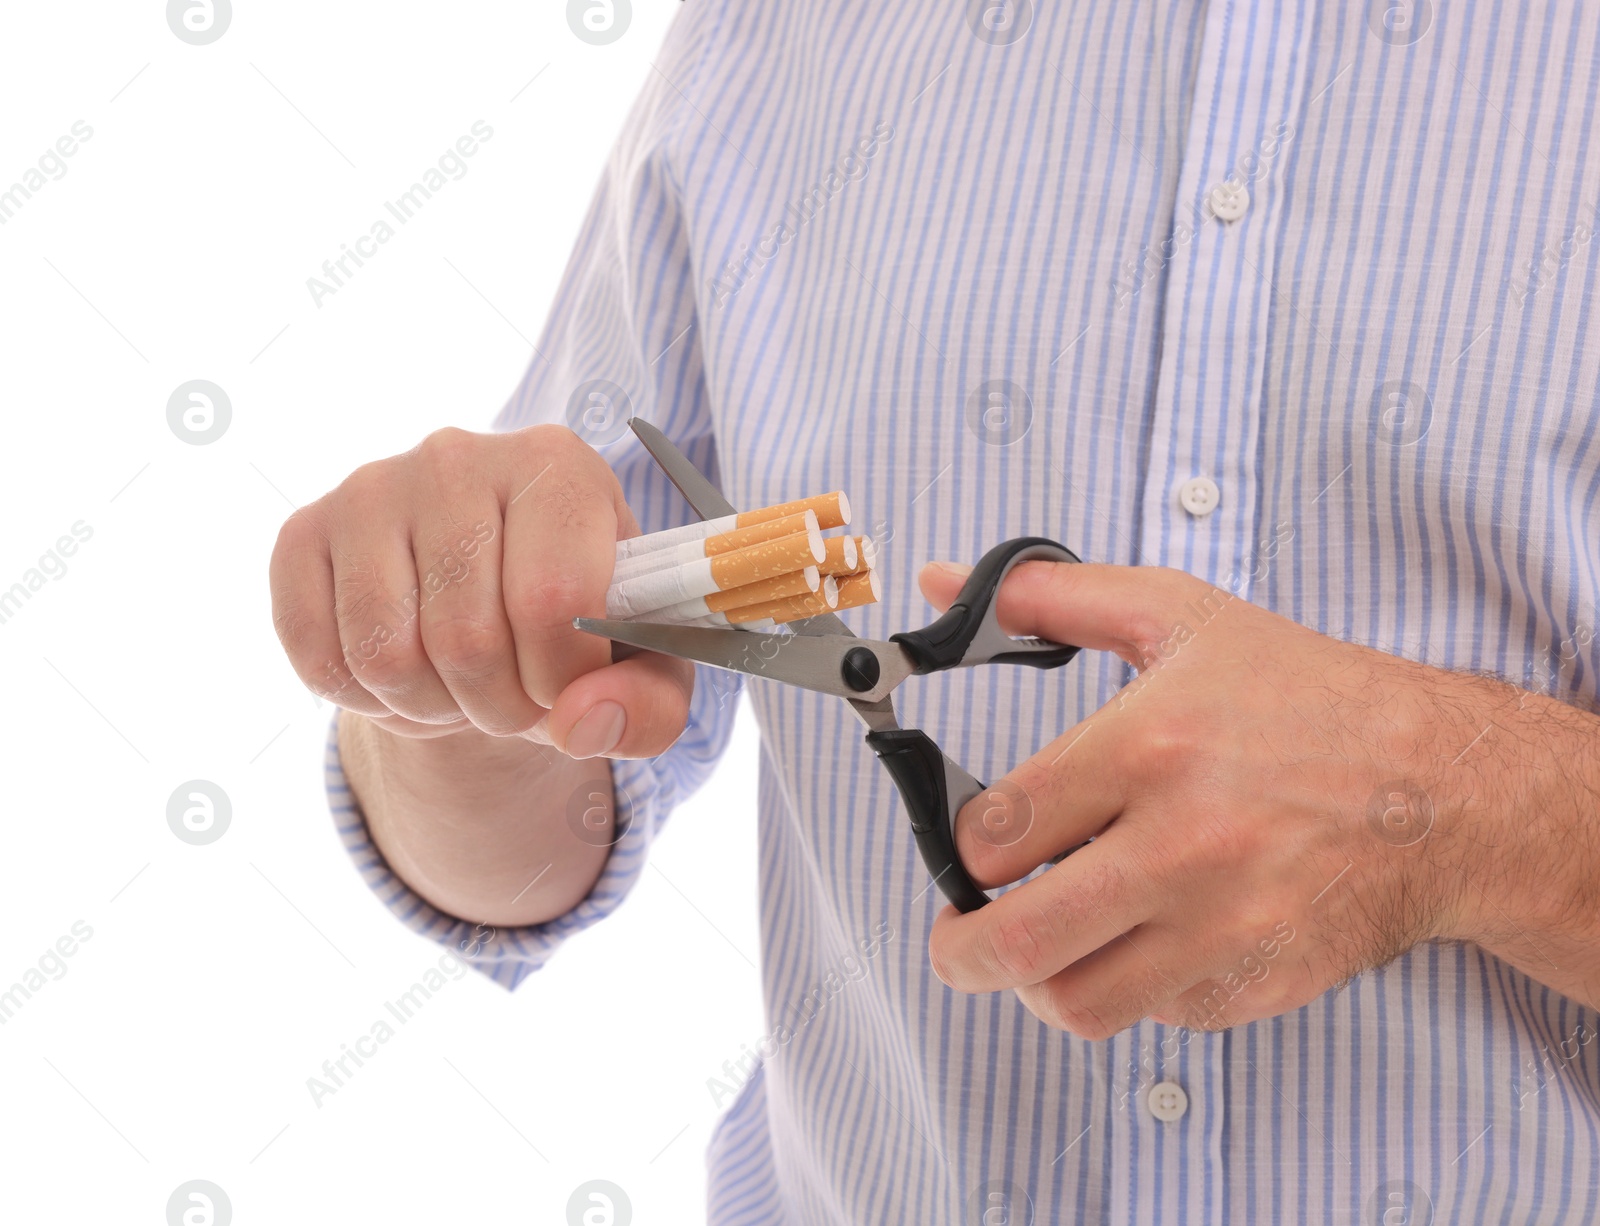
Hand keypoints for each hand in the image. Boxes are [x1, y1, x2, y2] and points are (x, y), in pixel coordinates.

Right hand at [269, 425, 691, 758]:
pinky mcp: (303, 532)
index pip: (552, 599)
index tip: (566, 689)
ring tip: (463, 685)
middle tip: (514, 698)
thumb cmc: (578, 623)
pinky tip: (406, 671)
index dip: (559, 681)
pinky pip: (321, 660)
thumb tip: (584, 722)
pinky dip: (367, 701)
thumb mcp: (643, 666)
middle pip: (466, 640)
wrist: (487, 601)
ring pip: (386, 658)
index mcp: (560, 464)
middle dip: (498, 708)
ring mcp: (371, 488)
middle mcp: (459, 456)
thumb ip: (649, 705)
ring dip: (431, 708)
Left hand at [918, 559, 1596, 1037]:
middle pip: (1017, 941)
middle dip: (960, 948)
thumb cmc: (1307, 697)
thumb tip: (939, 584)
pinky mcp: (1260, 982)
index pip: (996, 834)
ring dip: (1037, 982)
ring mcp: (1226, 927)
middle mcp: (1184, 847)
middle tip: (961, 934)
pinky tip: (1140, 939)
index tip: (976, 843)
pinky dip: (1129, 988)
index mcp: (1149, 748)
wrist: (1445, 788)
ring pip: (1077, 1004)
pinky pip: (1155, 1017)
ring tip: (1045, 943)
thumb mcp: (1178, 615)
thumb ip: (1049, 597)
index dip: (963, 846)